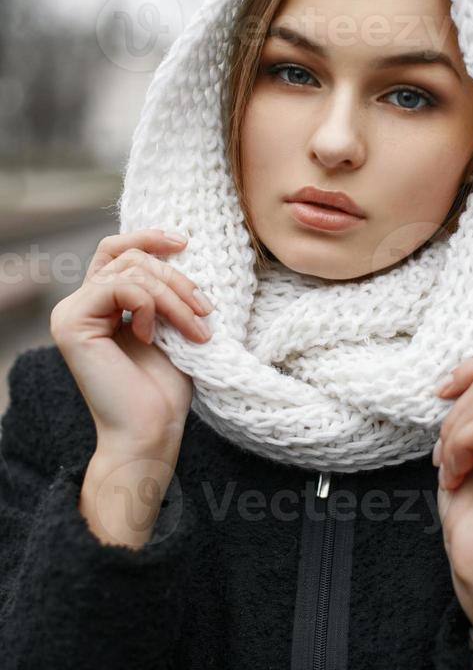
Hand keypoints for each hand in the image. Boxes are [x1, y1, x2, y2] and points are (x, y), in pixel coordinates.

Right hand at [50, 228, 214, 464]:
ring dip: (173, 297)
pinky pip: (119, 286)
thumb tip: (181, 246)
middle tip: (206, 309)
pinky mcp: (70, 323)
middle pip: (129, 257)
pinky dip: (149, 305)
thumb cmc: (164, 390)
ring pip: (130, 271)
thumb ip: (164, 290)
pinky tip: (152, 336)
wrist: (151, 432)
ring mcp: (70, 313)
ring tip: (195, 328)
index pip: (116, 250)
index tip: (184, 242)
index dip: (147, 237)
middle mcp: (79, 305)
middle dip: (175, 278)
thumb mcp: (171, 326)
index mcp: (100, 304)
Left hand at [432, 347, 472, 593]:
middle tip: (451, 456)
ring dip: (454, 435)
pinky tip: (460, 475)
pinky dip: (459, 445)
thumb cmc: (472, 500)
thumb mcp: (470, 433)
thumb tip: (456, 373)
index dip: (470, 370)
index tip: (442, 396)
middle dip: (455, 416)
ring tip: (456, 468)